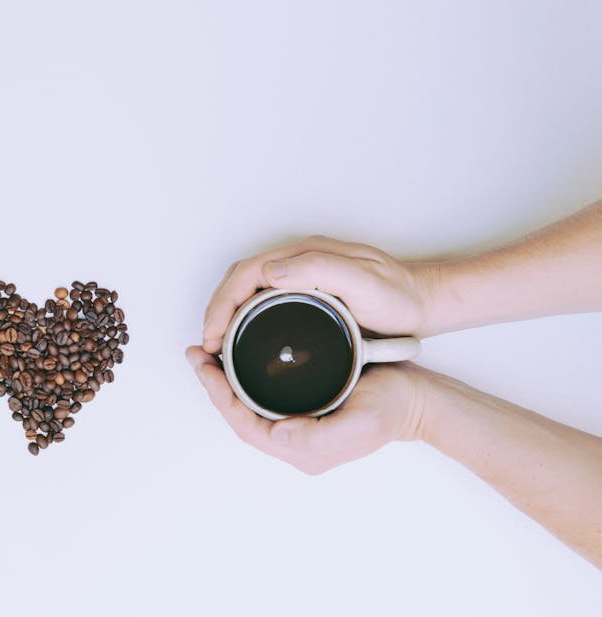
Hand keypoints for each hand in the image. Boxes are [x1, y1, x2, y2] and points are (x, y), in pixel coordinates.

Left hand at [185, 346, 425, 473]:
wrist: (418, 399)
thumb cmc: (392, 409)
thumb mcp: (360, 423)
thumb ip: (318, 436)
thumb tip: (279, 434)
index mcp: (300, 449)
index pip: (244, 424)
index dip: (220, 397)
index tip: (205, 368)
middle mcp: (293, 440)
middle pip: (239, 414)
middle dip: (214, 386)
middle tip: (196, 355)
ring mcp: (297, 424)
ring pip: (247, 405)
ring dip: (224, 381)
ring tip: (207, 354)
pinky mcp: (303, 406)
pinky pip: (262, 395)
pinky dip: (243, 377)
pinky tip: (235, 358)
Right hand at [201, 236, 435, 352]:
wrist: (425, 303)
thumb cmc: (399, 297)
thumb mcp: (363, 282)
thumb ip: (319, 270)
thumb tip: (268, 271)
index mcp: (305, 255)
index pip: (246, 273)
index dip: (223, 303)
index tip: (213, 334)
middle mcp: (299, 261)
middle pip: (240, 280)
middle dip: (216, 310)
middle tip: (207, 345)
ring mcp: (302, 276)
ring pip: (248, 290)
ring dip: (227, 314)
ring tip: (217, 344)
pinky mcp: (306, 292)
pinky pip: (263, 300)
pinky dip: (243, 318)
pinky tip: (242, 338)